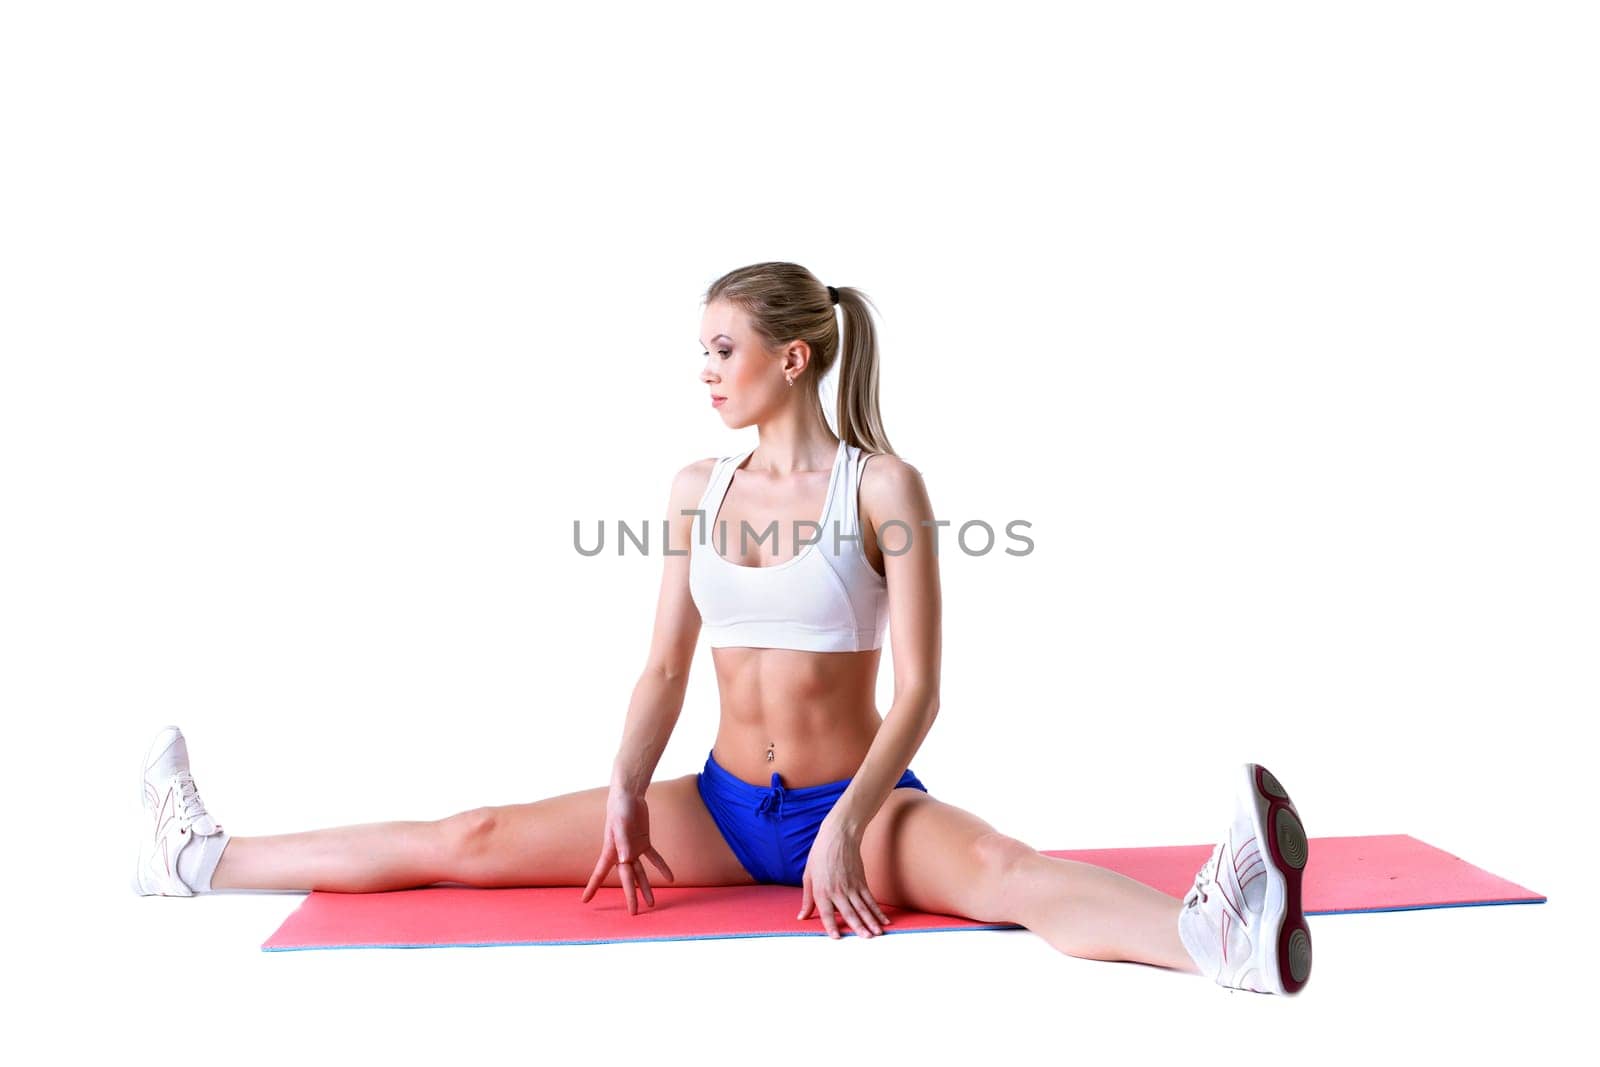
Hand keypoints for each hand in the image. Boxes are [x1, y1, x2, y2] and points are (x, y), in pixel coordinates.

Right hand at [580, 784, 674, 914]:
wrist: (628, 794)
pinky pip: (653, 858)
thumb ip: (623, 841)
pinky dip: (661, 867)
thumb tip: (626, 860)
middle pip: (626, 878)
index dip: (593, 887)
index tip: (585, 900)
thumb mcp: (621, 823)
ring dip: (645, 887)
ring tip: (651, 903)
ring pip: (640, 873)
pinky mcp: (643, 842)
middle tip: (633, 913)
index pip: (600, 872)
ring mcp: (632, 848)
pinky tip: (670, 878)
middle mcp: (621, 853)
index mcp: (611, 850)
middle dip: (630, 896)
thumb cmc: (620, 807)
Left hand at [797, 818, 892, 938]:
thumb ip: (807, 899)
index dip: (831, 925)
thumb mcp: (808, 876)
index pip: (827, 912)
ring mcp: (852, 886)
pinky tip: (884, 921)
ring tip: (878, 933)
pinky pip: (871, 899)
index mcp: (822, 890)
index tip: (837, 938)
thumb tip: (802, 917)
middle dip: (858, 927)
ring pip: (863, 907)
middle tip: (866, 939)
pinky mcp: (862, 882)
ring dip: (871, 922)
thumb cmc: (820, 855)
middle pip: (849, 912)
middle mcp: (837, 890)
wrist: (838, 836)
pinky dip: (878, 911)